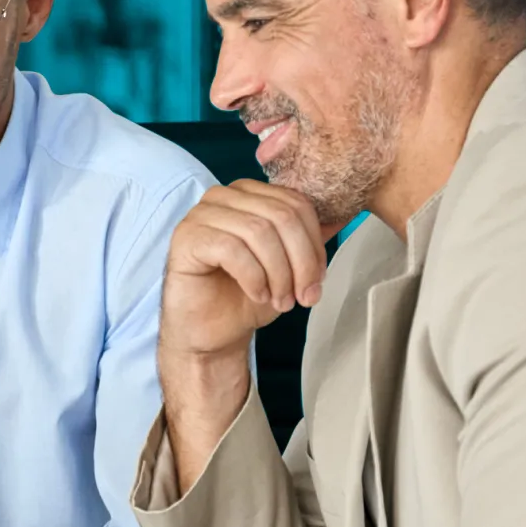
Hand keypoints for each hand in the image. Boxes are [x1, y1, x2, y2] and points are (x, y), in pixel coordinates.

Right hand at [159, 179, 329, 358]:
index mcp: (249, 195)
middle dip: (301, 262)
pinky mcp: (186, 238)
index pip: (296, 204)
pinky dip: (253, 277)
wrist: (211, 331)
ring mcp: (201, 215)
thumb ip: (307, 240)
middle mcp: (223, 197)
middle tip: (303, 296)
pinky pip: (231, 249)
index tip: (316, 280)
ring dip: (278, 274)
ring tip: (281, 301)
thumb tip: (339, 220)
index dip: (314, 244)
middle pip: (281, 216)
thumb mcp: (288, 265)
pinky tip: (256, 294)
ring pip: (259, 231)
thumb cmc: (244, 297)